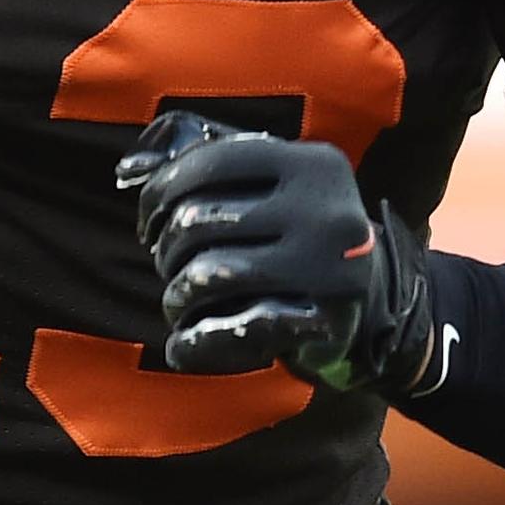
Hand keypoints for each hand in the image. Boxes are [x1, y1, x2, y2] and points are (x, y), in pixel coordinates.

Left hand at [115, 110, 440, 393]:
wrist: (371, 298)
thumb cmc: (303, 235)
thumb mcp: (278, 188)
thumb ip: (220, 170)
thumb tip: (132, 167)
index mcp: (311, 163)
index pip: (213, 163)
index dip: (162, 191)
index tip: (147, 223)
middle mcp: (326, 207)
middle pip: (204, 220)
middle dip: (167, 249)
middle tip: (166, 266)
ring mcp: (330, 264)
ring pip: (212, 272)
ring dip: (177, 293)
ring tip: (176, 300)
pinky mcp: (326, 317)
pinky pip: (237, 325)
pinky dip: (196, 338)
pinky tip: (182, 341)